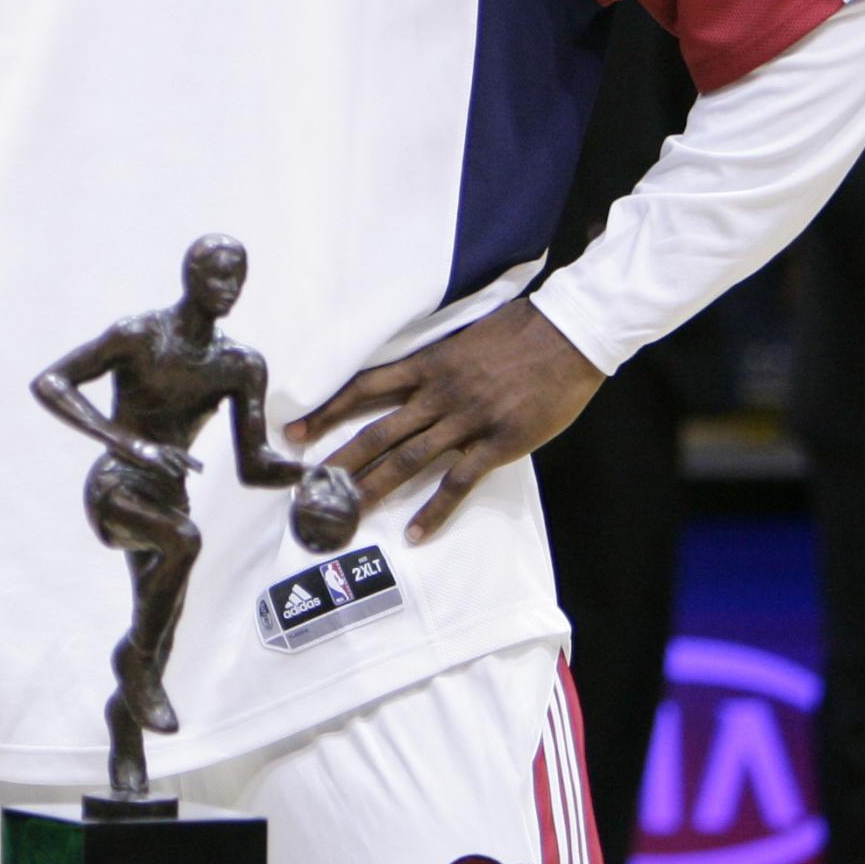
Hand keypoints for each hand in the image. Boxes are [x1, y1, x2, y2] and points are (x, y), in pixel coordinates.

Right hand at [119, 439, 195, 484]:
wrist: (130, 444)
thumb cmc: (143, 450)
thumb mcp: (156, 453)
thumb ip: (165, 459)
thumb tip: (172, 468)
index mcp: (167, 448)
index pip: (183, 454)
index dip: (192, 460)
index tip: (201, 467)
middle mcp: (165, 449)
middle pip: (181, 456)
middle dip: (191, 463)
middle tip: (201, 471)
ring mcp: (158, 452)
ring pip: (173, 460)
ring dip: (181, 467)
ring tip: (188, 475)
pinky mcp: (151, 457)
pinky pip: (163, 464)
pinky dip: (170, 469)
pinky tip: (175, 476)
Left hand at [286, 298, 602, 544]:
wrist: (569, 336)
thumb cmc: (520, 331)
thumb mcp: (464, 338)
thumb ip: (436, 362)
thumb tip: (412, 379)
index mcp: (427, 365)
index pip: (362, 389)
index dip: (326, 411)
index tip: (295, 432)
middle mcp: (437, 394)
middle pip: (377, 432)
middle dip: (340, 460)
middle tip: (307, 486)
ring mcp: (466, 420)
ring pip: (408, 459)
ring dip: (374, 488)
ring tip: (346, 513)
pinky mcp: (496, 443)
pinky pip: (457, 482)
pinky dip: (434, 510)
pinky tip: (415, 533)